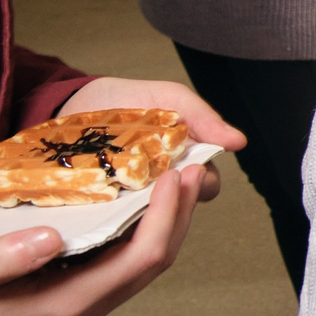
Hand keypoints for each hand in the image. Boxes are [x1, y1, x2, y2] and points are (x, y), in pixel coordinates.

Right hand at [0, 163, 206, 315]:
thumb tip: (50, 236)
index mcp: (64, 307)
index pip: (140, 260)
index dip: (166, 217)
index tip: (175, 178)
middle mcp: (82, 314)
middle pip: (153, 264)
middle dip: (179, 217)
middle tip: (195, 172)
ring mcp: (78, 313)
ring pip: (139, 269)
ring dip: (163, 226)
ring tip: (175, 185)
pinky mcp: (68, 307)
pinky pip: (118, 270)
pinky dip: (136, 237)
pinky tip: (133, 212)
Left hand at [61, 78, 244, 201]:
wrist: (76, 99)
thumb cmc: (130, 98)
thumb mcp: (171, 98)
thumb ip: (204, 118)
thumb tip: (239, 142)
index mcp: (184, 164)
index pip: (203, 186)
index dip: (200, 183)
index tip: (187, 168)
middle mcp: (160, 186)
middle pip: (177, 206)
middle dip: (168, 195)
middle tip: (151, 177)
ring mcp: (129, 198)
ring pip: (145, 217)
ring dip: (138, 205)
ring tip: (123, 186)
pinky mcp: (99, 204)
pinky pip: (107, 217)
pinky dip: (106, 209)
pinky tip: (100, 194)